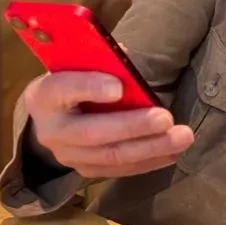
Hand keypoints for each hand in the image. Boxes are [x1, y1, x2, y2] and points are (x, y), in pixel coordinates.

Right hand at [24, 72, 194, 178]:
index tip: (119, 86)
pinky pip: (119, 169)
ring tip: (181, 138)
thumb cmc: (72, 80)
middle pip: (93, 132)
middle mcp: (51, 130)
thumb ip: (98, 60)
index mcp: (43, 94)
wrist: (51, 117)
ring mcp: (67, 155)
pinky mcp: (85, 170)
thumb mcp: (76, 65)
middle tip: (166, 119)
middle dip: (133, 127)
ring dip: (150, 148)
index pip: (62, 89)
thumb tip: (125, 54)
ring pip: (111, 156)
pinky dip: (149, 162)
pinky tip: (173, 153)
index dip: (90, 87)